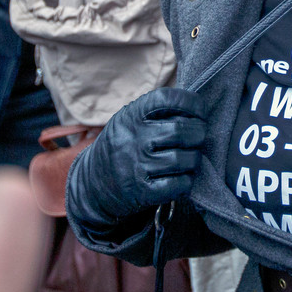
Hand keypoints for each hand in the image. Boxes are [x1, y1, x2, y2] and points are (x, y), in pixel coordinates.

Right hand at [66, 88, 207, 234]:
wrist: (91, 184)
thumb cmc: (121, 146)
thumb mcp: (128, 121)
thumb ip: (156, 113)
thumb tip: (196, 110)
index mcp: (131, 115)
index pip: (167, 99)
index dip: (191, 103)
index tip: (200, 112)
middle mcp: (133, 138)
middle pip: (181, 131)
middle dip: (199, 133)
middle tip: (199, 137)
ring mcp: (136, 166)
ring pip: (184, 159)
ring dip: (195, 159)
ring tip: (191, 158)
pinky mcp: (142, 191)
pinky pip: (179, 185)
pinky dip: (187, 181)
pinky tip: (183, 177)